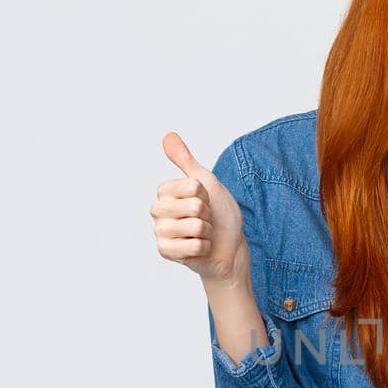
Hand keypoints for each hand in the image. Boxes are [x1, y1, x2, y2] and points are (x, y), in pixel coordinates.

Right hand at [152, 132, 250, 287]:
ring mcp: (160, 232)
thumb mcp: (206, 182)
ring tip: (202, 233)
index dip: (205, 194)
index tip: (204, 199)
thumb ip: (186, 161)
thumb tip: (168, 136)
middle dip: (207, 213)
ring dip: (207, 231)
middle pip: (193, 206)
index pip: (191, 186)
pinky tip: (199, 248)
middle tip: (205, 218)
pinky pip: (193, 245)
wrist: (228, 246)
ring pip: (194, 226)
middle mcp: (158, 210)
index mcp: (165, 191)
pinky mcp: (165, 251)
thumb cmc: (218, 214)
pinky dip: (204, 247)